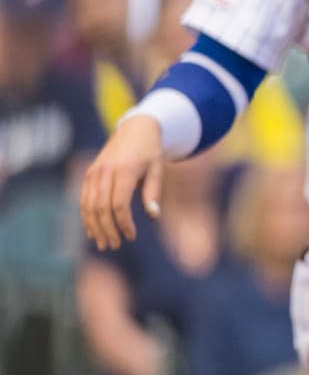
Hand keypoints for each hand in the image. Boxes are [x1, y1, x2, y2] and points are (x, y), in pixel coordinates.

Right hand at [79, 115, 165, 250]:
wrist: (135, 129)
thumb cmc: (150, 152)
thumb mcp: (157, 169)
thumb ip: (153, 192)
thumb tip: (153, 217)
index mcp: (124, 170)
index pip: (119, 204)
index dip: (123, 223)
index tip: (132, 236)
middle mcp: (105, 172)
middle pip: (101, 208)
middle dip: (107, 230)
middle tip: (115, 245)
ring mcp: (94, 173)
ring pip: (89, 206)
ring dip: (94, 227)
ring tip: (104, 244)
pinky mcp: (89, 174)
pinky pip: (84, 200)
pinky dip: (87, 217)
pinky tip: (93, 231)